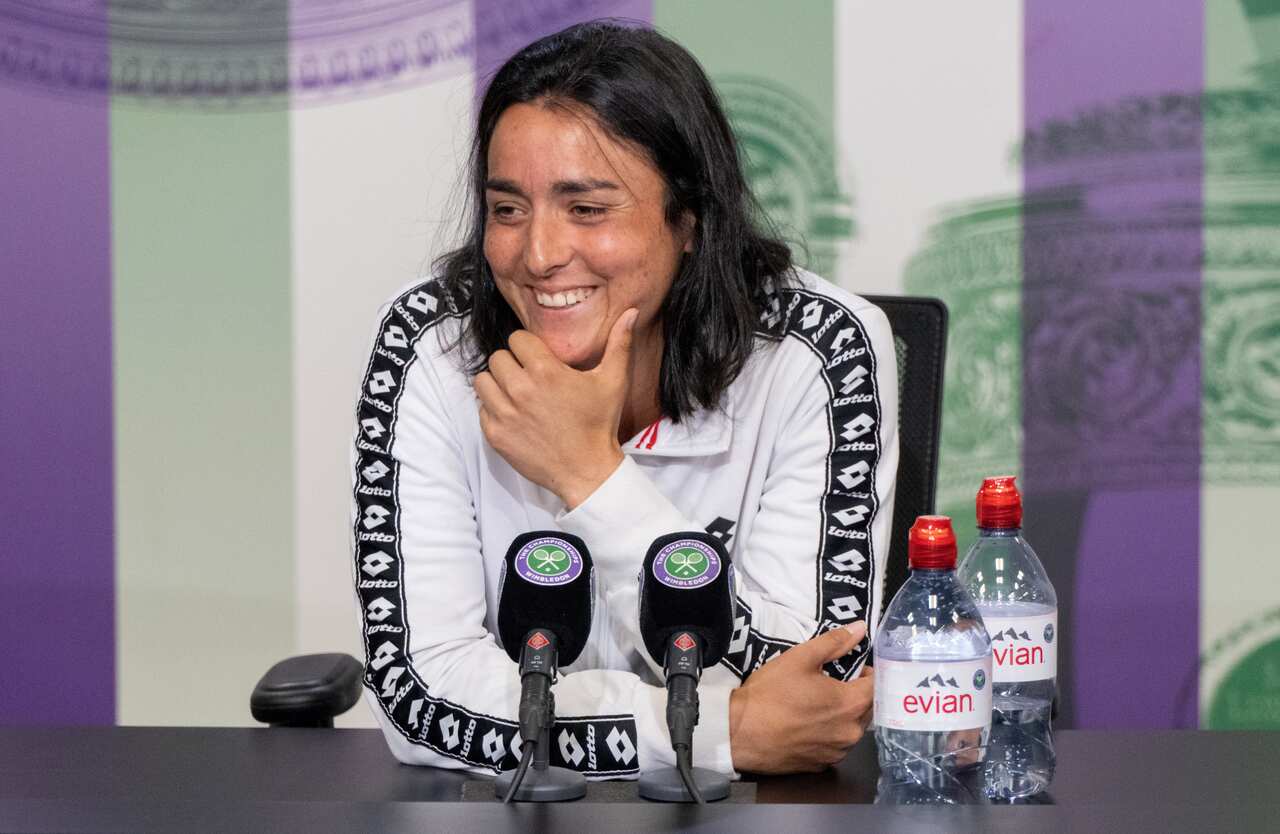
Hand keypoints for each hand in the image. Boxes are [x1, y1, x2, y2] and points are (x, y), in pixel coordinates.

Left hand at [475, 309, 637, 508]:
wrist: (587, 471)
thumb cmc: (599, 425)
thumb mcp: (613, 382)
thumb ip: (618, 343)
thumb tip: (630, 312)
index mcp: (546, 371)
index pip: (517, 339)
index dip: (528, 347)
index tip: (538, 360)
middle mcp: (521, 390)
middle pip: (498, 358)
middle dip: (512, 364)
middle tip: (528, 378)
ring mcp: (505, 414)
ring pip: (483, 381)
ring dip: (497, 384)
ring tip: (516, 394)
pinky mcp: (495, 435)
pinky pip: (481, 408)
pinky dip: (493, 409)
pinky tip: (514, 415)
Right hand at [728, 622, 872, 773]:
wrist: (739, 732)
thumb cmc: (769, 694)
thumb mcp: (801, 658)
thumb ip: (834, 642)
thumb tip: (859, 629)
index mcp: (850, 705)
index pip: (877, 686)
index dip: (869, 673)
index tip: (856, 668)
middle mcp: (850, 733)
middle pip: (867, 709)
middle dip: (857, 693)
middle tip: (833, 682)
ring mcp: (836, 752)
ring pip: (851, 728)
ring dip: (843, 715)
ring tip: (817, 703)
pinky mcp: (821, 765)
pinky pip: (835, 745)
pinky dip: (828, 733)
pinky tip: (807, 723)